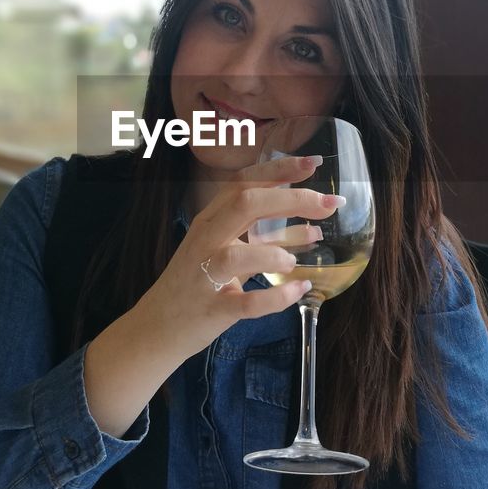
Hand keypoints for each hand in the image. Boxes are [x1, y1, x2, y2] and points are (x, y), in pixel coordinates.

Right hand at [133, 154, 342, 360]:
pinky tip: (299, 290)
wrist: (159, 326)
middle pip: (244, 205)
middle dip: (290, 200)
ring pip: (236, 255)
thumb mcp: (229, 252)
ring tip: (294, 260)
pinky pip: (246, 303)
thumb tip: (313, 228)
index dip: (278, 170)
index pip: (243, 183)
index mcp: (210, 220)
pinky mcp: (212, 309)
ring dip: (273, 253)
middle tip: (328, 205)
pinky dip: (275, 297)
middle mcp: (205, 240)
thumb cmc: (198, 282)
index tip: (313, 162)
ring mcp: (205, 275)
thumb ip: (267, 238)